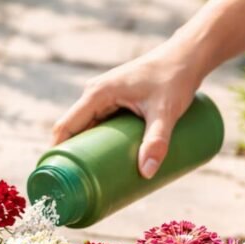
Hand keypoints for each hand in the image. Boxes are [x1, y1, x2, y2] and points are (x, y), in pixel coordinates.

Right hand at [51, 48, 201, 177]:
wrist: (188, 56)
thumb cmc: (175, 78)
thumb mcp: (165, 111)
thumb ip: (157, 141)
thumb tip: (148, 173)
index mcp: (97, 94)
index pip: (65, 126)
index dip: (57, 151)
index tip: (57, 176)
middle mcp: (95, 93)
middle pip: (74, 130)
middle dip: (74, 157)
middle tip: (79, 186)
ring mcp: (105, 96)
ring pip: (87, 128)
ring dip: (86, 150)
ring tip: (90, 179)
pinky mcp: (117, 100)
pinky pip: (98, 123)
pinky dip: (97, 141)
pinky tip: (101, 160)